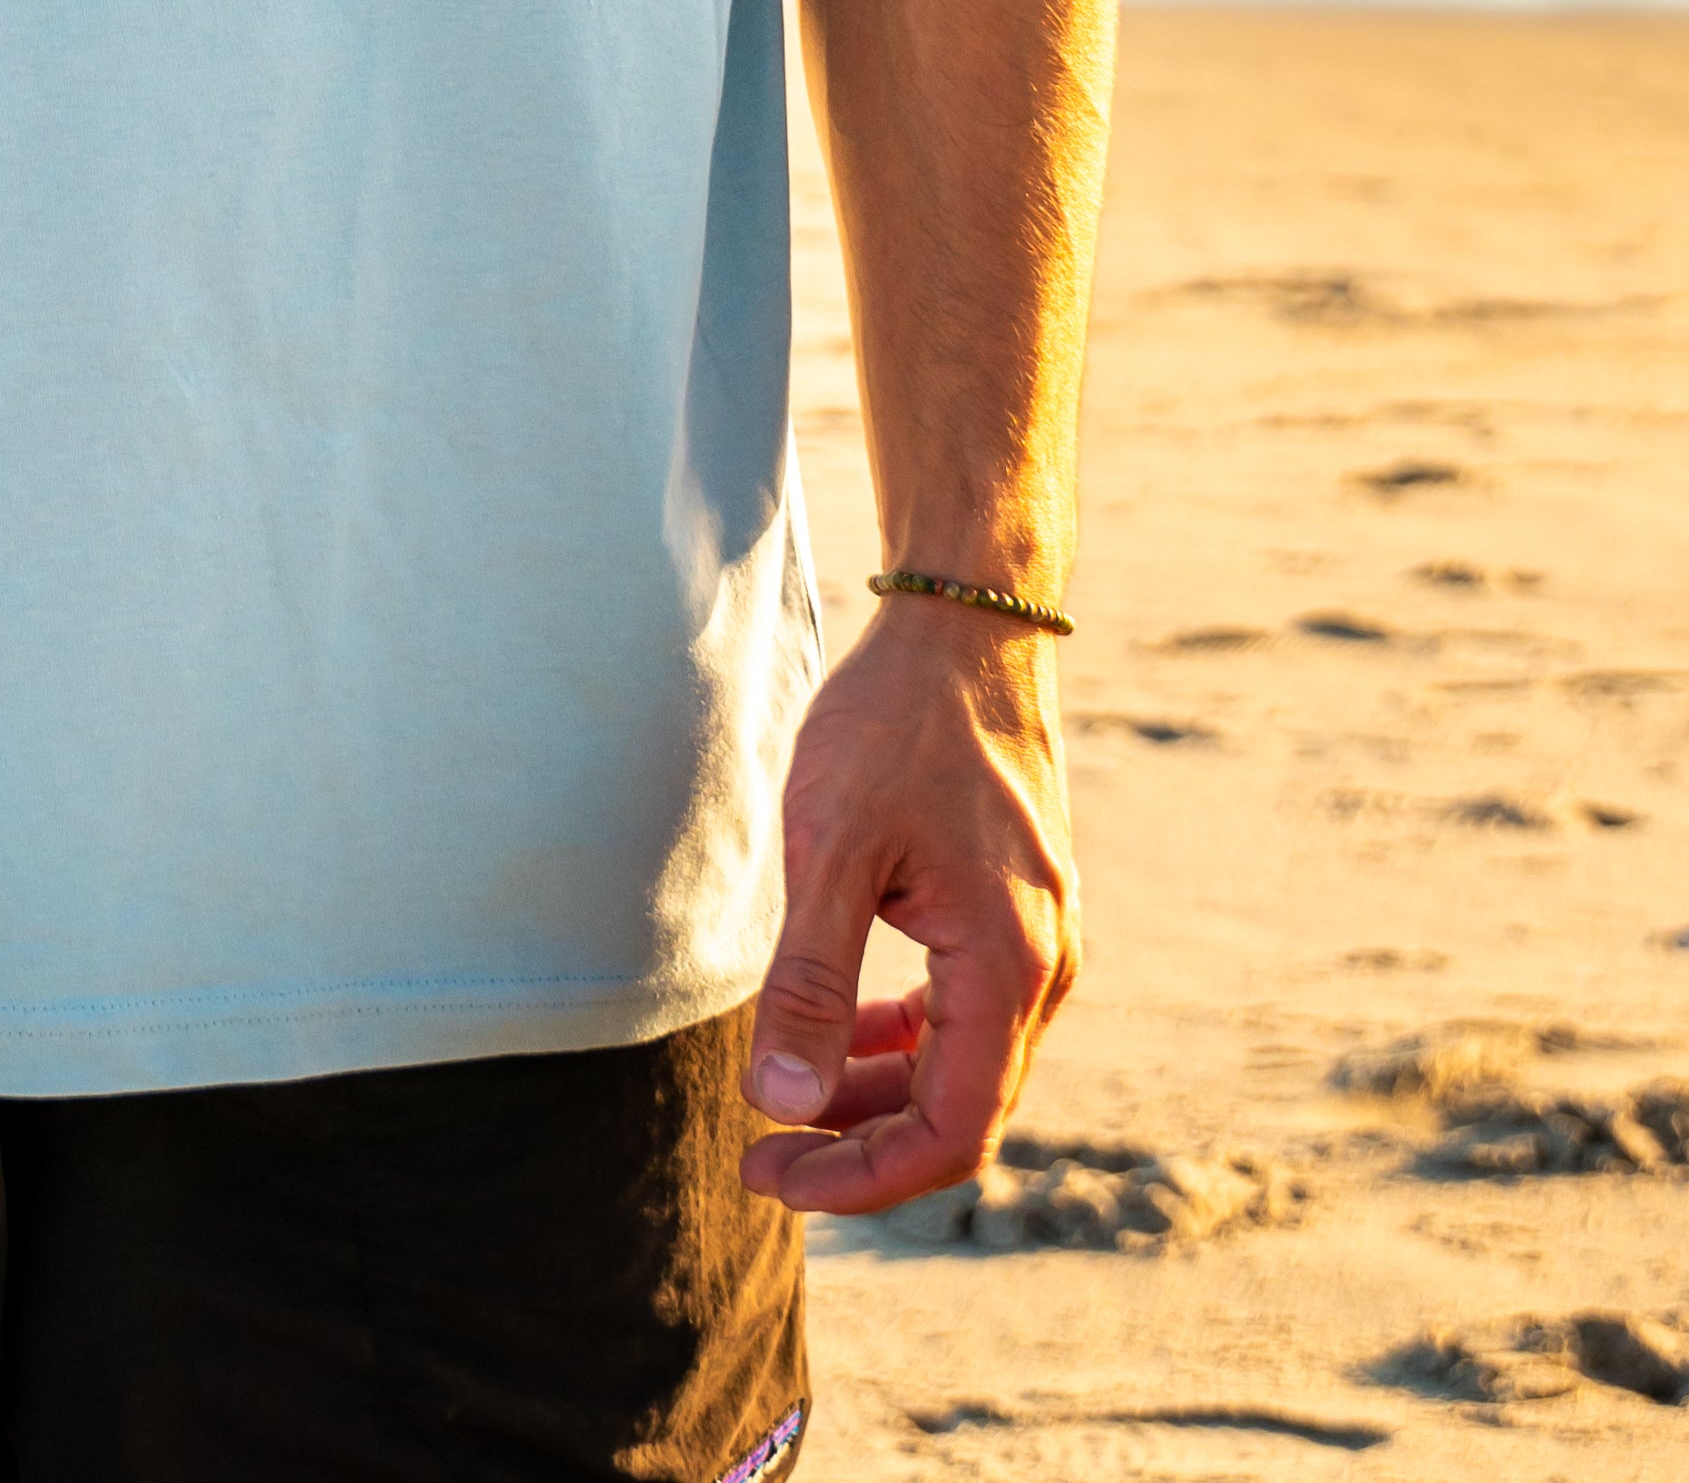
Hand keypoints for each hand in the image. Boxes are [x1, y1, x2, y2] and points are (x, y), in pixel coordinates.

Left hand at [739, 595, 1078, 1209]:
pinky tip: (848, 1035)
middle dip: (858, 1148)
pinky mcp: (1019, 913)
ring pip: (964, 1068)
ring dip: (879, 1098)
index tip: (767, 1173)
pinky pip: (968, 1013)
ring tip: (787, 1101)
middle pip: (960, 1116)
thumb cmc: (895, 725)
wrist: (964, 627)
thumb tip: (783, 1101)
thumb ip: (812, 982)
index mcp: (1008, 969)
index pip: (948, 1135)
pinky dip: (907, 1042)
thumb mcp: (832, 847)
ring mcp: (1039, 943)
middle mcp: (1044, 972)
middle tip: (761, 1155)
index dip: (857, 1177)